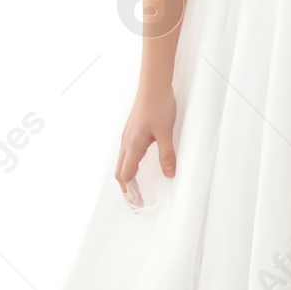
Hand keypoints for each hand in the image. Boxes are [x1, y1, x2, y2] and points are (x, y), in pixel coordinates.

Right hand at [116, 82, 176, 206]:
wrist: (153, 84)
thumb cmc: (158, 105)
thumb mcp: (166, 132)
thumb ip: (167, 155)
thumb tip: (170, 175)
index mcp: (132, 146)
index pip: (126, 176)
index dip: (130, 193)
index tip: (138, 205)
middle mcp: (126, 142)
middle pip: (120, 172)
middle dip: (126, 189)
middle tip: (136, 202)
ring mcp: (127, 136)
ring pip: (122, 162)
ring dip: (127, 178)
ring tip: (136, 189)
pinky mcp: (132, 130)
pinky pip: (126, 153)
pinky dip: (129, 166)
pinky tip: (138, 165)